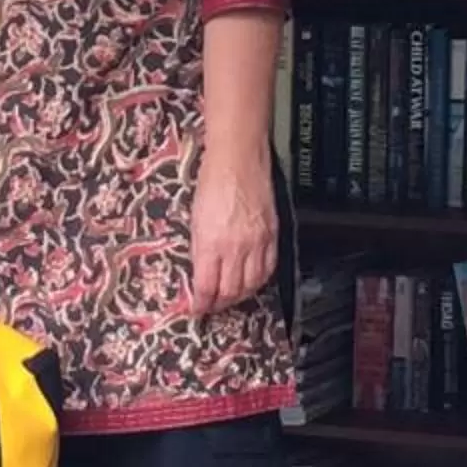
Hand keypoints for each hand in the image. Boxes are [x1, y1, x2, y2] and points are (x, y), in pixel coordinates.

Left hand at [187, 145, 277, 316]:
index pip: (207, 287)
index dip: (202, 304)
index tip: (197, 309)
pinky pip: (269, 267)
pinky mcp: (272, 234)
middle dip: (220, 303)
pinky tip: (252, 280)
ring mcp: (257, 242)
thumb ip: (199, 249)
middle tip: (212, 306)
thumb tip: (199, 272)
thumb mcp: (195, 218)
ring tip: (231, 298)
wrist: (238, 158)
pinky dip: (259, 280)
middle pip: (231, 291)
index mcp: (212, 243)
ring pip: (252, 283)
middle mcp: (236, 247)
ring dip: (240, 295)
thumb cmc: (213, 180)